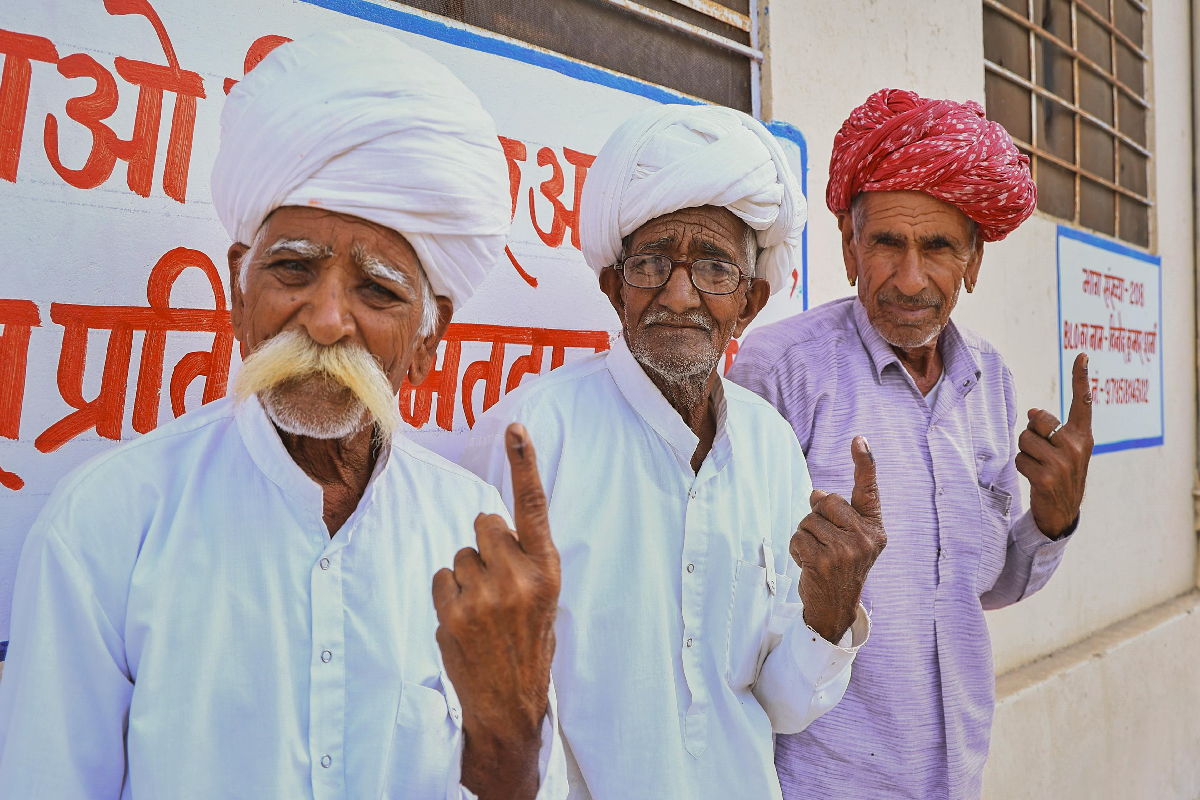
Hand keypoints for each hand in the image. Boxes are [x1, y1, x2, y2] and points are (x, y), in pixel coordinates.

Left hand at [432, 423, 560, 799]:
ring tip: (483, 610)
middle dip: (486, 543)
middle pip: (484, 524)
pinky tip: (465, 620)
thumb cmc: (529, 644)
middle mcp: (518, 578)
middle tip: (497, 580)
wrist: (510, 704)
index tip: (516, 430)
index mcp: (547, 570)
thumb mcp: (545, 598)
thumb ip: (524, 559)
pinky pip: (441, 578)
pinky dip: (448, 594)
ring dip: (466, 575)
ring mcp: (483, 596)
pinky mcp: (452, 613)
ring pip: (460, 554)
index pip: (534, 508)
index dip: (526, 465)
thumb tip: (490, 525)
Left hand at [790, 436, 886, 643]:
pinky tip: (810, 564)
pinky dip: (797, 549)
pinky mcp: (824, 561)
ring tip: (819, 555)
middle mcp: (865, 538)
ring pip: (808, 520)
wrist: (834, 606)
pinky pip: (798, 537)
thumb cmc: (840, 565)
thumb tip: (816, 493)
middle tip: (826, 541)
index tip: (859, 439)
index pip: (868, 490)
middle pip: (826, 500)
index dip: (864, 462)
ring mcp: (846, 551)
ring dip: (806, 536)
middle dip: (818, 516)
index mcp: (874, 528)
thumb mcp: (848, 538)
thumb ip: (837, 513)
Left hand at [1016, 352, 1093, 538]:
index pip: (1082, 402)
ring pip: (1024, 439)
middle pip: (1037, 419)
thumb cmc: (1059, 474)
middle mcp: (1076, 446)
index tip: (1082, 355)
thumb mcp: (1064, 450)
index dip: (1081, 378)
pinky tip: (1035, 478)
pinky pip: (1019, 459)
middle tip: (1042, 454)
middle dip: (1031, 433)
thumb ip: (1051, 428)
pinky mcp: (1046, 477)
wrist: (1062, 512)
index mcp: (1083, 436)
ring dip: (1025, 452)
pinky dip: (1021, 467)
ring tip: (1039, 467)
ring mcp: (1062, 463)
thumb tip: (1031, 412)